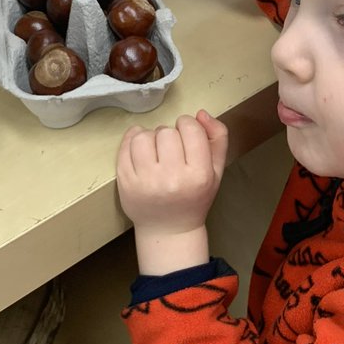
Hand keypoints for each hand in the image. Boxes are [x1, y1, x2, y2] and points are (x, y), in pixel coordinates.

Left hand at [117, 111, 228, 274]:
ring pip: (143, 136)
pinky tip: (141, 148)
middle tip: (172, 149)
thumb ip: (218, 138)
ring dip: (150, 137)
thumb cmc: (195, 198)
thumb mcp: (216, 171)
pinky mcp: (126, 183)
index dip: (188, 125)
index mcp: (199, 176)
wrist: (169, 230)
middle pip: (166, 131)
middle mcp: (172, 179)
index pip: (190, 129)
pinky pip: (125, 147)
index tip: (187, 135)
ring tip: (156, 149)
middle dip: (170, 134)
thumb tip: (200, 114)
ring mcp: (146, 182)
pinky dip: (132, 140)